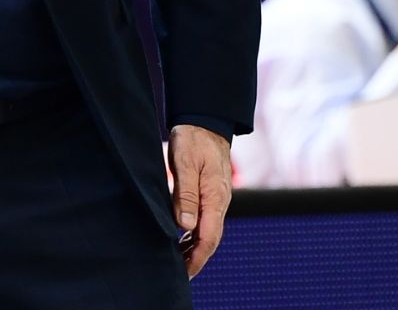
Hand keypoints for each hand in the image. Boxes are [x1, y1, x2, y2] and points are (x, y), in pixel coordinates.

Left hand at [168, 124, 230, 278]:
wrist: (206, 121)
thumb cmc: (194, 140)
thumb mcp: (185, 164)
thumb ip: (185, 194)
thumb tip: (186, 226)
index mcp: (215, 197)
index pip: (208, 237)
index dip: (196, 258)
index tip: (184, 272)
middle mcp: (219, 201)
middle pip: (211, 239)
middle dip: (196, 259)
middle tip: (179, 275)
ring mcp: (216, 199)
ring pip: (208, 231)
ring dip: (195, 249)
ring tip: (178, 263)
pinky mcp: (211, 194)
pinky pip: (206, 221)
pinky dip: (195, 235)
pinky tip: (184, 241)